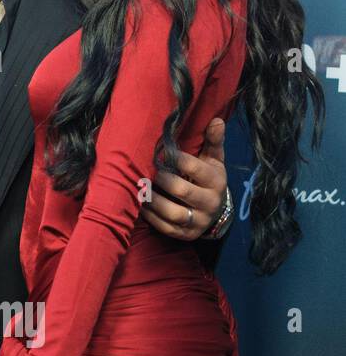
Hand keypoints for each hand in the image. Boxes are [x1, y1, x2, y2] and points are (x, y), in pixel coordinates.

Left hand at [145, 117, 226, 240]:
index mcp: (216, 181)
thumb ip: (212, 141)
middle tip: (146, 171)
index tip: (160, 152)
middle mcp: (210, 202)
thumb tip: (215, 120)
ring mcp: (199, 221)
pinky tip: (140, 205)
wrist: (215, 211)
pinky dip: (150, 216)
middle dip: (161, 179)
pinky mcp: (186, 235)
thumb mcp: (213, 160)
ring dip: (152, 200)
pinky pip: (165, 228)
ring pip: (172, 212)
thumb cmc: (207, 178)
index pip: (196, 168)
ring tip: (139, 188)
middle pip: (182, 190)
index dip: (176, 159)